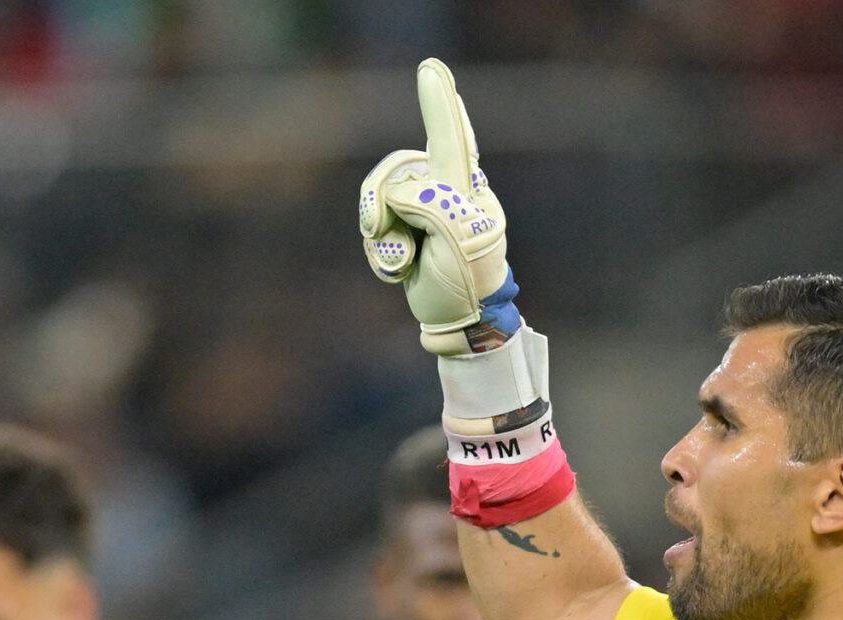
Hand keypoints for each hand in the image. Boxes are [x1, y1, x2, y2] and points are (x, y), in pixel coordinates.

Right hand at [359, 59, 516, 354]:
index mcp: (466, 187)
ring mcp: (421, 214)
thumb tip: (394, 202)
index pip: (452, 139)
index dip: (440, 105)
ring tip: (405, 263)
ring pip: (379, 200)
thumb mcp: (454, 236)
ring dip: (383, 237)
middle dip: (382, 199)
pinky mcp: (404, 236)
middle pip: (395, 169)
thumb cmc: (467, 279)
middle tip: (381, 227)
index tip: (431, 70)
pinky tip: (404, 273)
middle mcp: (443, 192)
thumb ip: (423, 202)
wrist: (460, 325)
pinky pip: (375, 230)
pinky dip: (383, 256)